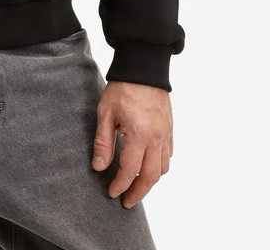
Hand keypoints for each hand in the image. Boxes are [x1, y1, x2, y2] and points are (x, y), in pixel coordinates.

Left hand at [90, 80, 172, 208]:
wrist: (143, 68)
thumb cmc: (122, 88)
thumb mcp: (106, 113)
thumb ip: (103, 142)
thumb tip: (99, 167)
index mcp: (139, 134)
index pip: (130, 170)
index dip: (120, 185)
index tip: (112, 193)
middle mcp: (156, 138)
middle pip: (150, 176)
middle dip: (138, 192)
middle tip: (127, 201)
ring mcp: (166, 134)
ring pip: (163, 168)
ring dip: (150, 181)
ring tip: (137, 186)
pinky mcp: (170, 128)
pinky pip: (168, 155)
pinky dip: (160, 166)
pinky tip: (149, 166)